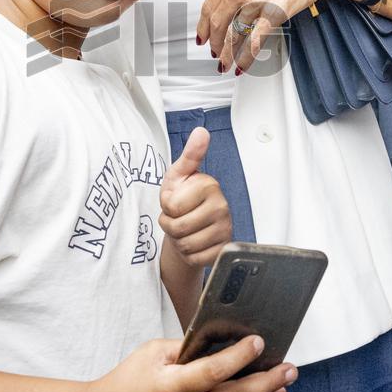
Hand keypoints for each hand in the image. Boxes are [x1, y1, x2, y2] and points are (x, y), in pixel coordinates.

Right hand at [85, 335, 297, 391]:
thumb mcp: (151, 354)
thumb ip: (186, 348)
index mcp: (169, 388)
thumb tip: (220, 341)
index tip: (259, 343)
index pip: (214, 372)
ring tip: (281, 388)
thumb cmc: (124, 384)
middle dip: (267, 382)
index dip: (240, 357)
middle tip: (288, 369)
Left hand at [159, 127, 230, 268]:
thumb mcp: (179, 174)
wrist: (191, 224)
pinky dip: (189, 254)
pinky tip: (194, 242)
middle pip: (178, 227)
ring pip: (185, 245)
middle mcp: (222, 208)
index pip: (172, 206)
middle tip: (178, 217)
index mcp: (210, 186)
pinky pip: (195, 259)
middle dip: (170, 225)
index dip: (165, 206)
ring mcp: (225, 230)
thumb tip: (201, 132)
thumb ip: (190, 154)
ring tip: (185, 229)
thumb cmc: (182, 197)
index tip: (174, 201)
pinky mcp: (223, 250)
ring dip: (178, 240)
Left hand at [197, 0, 363, 72]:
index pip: (208, 7)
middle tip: (215, 53)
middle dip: (214, 43)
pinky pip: (253, 42)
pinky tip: (242, 65)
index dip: (202, 27)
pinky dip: (245, 58)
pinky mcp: (272, 14)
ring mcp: (255, 2)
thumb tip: (224, 10)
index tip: (202, 37)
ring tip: (226, 63)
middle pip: (217, 23)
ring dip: (228, 54)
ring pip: (233, 35)